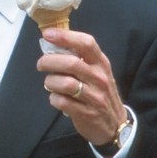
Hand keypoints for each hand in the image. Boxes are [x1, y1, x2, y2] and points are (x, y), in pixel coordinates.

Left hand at [36, 28, 127, 145]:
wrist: (115, 124)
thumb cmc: (100, 91)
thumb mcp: (97, 71)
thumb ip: (80, 58)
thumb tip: (52, 43)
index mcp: (101, 63)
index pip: (86, 43)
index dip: (65, 37)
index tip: (47, 34)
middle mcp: (99, 78)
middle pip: (71, 63)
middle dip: (49, 61)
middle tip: (41, 64)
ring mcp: (95, 97)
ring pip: (65, 83)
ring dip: (50, 82)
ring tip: (50, 83)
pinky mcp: (87, 113)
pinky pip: (62, 102)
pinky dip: (53, 98)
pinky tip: (56, 97)